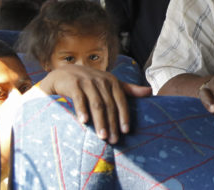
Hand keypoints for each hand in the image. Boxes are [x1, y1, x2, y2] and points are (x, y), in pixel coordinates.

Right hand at [36, 64, 151, 143]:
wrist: (64, 73)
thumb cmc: (90, 82)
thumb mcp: (109, 83)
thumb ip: (128, 89)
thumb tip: (150, 91)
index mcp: (112, 82)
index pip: (121, 100)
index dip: (124, 116)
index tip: (126, 131)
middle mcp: (101, 81)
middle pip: (109, 105)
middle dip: (112, 123)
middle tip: (113, 140)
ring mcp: (87, 82)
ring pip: (96, 104)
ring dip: (100, 121)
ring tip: (102, 136)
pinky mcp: (73, 84)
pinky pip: (79, 98)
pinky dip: (82, 110)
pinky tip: (83, 121)